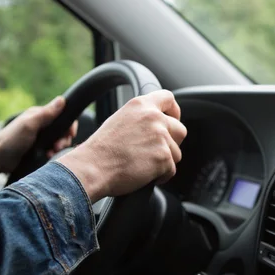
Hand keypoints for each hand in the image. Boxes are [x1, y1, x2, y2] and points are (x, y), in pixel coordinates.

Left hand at [0, 96, 76, 175]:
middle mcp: (41, 124)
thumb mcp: (30, 125)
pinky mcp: (38, 148)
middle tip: (57, 147)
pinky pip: (52, 150)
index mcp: (39, 115)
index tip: (70, 135)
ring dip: (58, 147)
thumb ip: (46, 113)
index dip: (69, 125)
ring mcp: (40, 137)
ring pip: (58, 141)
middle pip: (62, 130)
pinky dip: (53, 153)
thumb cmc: (11, 140)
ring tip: (52, 153)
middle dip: (64, 139)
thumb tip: (62, 100)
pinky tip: (48, 156)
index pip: (62, 115)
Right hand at [58, 90, 185, 202]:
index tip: (172, 121)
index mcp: (141, 105)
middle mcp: (153, 117)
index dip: (174, 112)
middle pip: (180, 130)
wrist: (93, 167)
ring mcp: (160, 137)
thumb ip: (142, 118)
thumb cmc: (101, 150)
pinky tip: (145, 174)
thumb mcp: (120, 120)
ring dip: (164, 162)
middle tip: (156, 152)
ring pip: (176, 153)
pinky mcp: (163, 157)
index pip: (168, 98)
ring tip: (143, 164)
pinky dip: (161, 176)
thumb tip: (158, 125)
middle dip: (172, 143)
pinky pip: (171, 170)